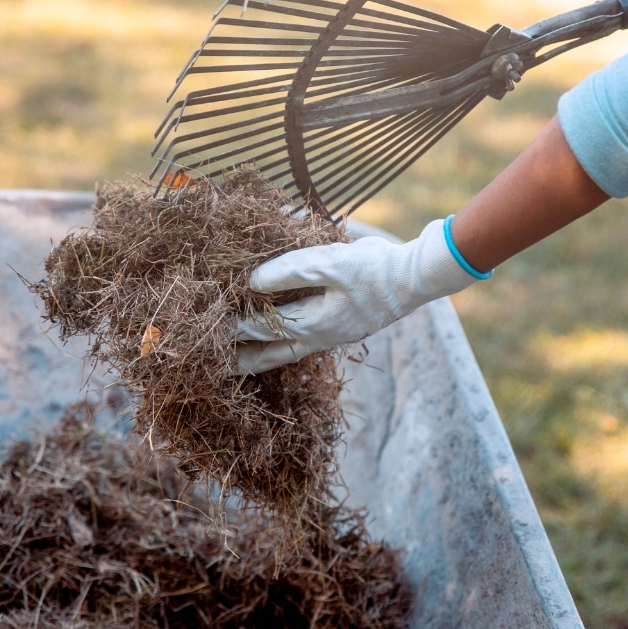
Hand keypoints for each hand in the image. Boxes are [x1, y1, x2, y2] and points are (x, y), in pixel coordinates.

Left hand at [236, 217, 487, 373]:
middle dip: (244, 357)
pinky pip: (304, 343)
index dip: (237, 325)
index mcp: (314, 324)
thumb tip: (252, 283)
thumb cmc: (373, 268)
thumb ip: (288, 272)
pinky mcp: (343, 327)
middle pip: (273, 354)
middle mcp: (321, 337)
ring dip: (263, 357)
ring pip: (289, 352)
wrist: (416, 277)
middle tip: (215, 365)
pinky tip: (279, 339)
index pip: (264, 328)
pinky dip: (284, 344)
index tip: (211, 325)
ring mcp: (333, 335)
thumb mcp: (327, 263)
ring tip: (240, 363)